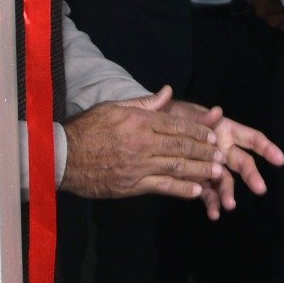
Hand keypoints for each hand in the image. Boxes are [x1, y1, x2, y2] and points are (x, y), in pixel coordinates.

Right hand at [60, 86, 226, 200]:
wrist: (62, 158)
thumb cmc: (87, 129)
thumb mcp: (114, 108)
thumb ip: (144, 103)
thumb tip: (168, 92)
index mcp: (139, 122)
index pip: (176, 125)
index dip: (198, 130)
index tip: (213, 134)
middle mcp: (143, 143)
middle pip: (182, 145)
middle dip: (205, 150)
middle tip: (221, 153)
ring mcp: (139, 166)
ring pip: (177, 166)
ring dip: (200, 169)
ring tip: (217, 171)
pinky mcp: (132, 185)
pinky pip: (162, 187)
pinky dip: (182, 189)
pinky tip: (197, 191)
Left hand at [157, 95, 283, 218]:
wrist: (153, 132)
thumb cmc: (173, 117)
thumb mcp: (184, 113)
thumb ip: (200, 116)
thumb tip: (217, 111)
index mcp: (225, 131)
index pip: (252, 139)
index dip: (267, 148)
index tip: (280, 159)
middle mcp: (223, 150)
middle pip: (243, 163)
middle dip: (252, 176)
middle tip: (260, 189)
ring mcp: (212, 167)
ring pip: (227, 181)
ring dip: (229, 193)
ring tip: (229, 205)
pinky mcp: (199, 180)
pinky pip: (209, 193)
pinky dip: (212, 203)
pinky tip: (214, 214)